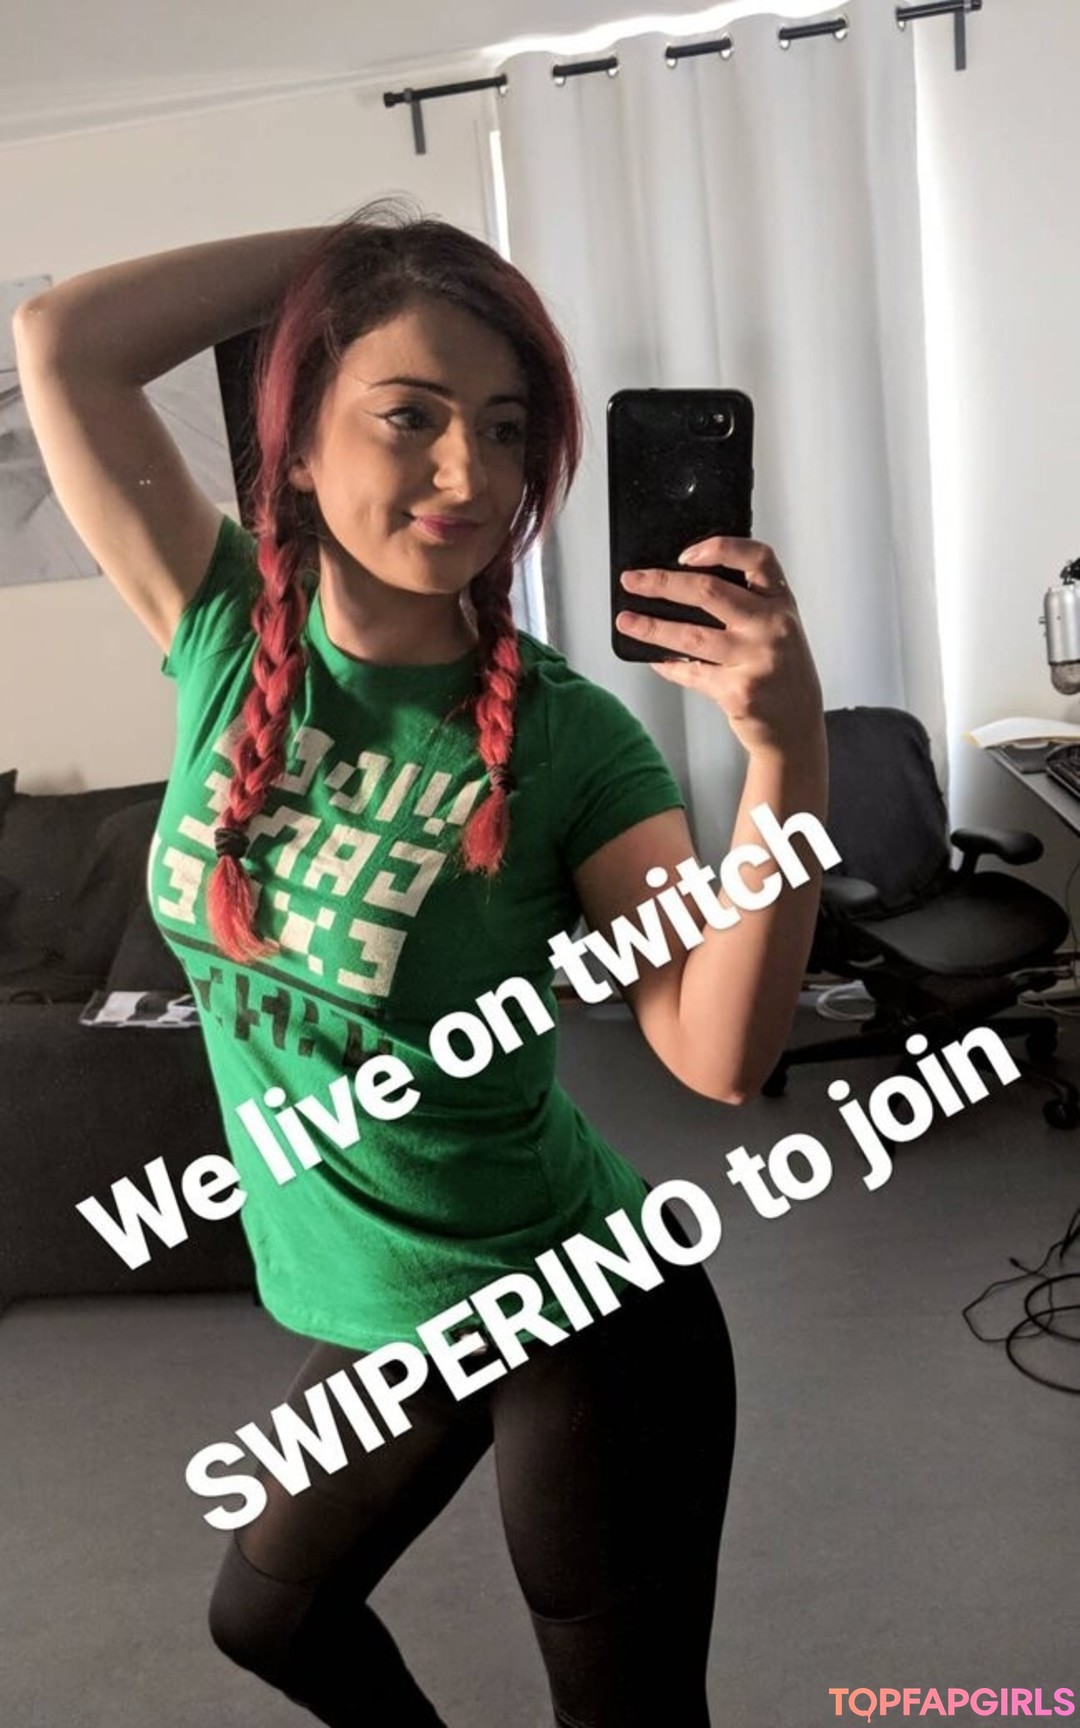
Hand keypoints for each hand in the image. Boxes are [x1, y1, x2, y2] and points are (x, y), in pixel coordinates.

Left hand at [614, 536, 823, 756]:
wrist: (796, 726)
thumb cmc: (782, 672)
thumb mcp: (778, 627)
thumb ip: (747, 604)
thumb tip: (681, 587)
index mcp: (781, 602)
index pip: (757, 557)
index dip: (719, 548)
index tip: (684, 555)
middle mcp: (773, 626)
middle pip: (709, 591)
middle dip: (661, 583)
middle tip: (632, 581)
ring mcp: (756, 660)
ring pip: (691, 636)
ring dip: (651, 627)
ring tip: (626, 621)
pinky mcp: (739, 692)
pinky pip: (691, 673)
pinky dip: (667, 666)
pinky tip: (655, 660)